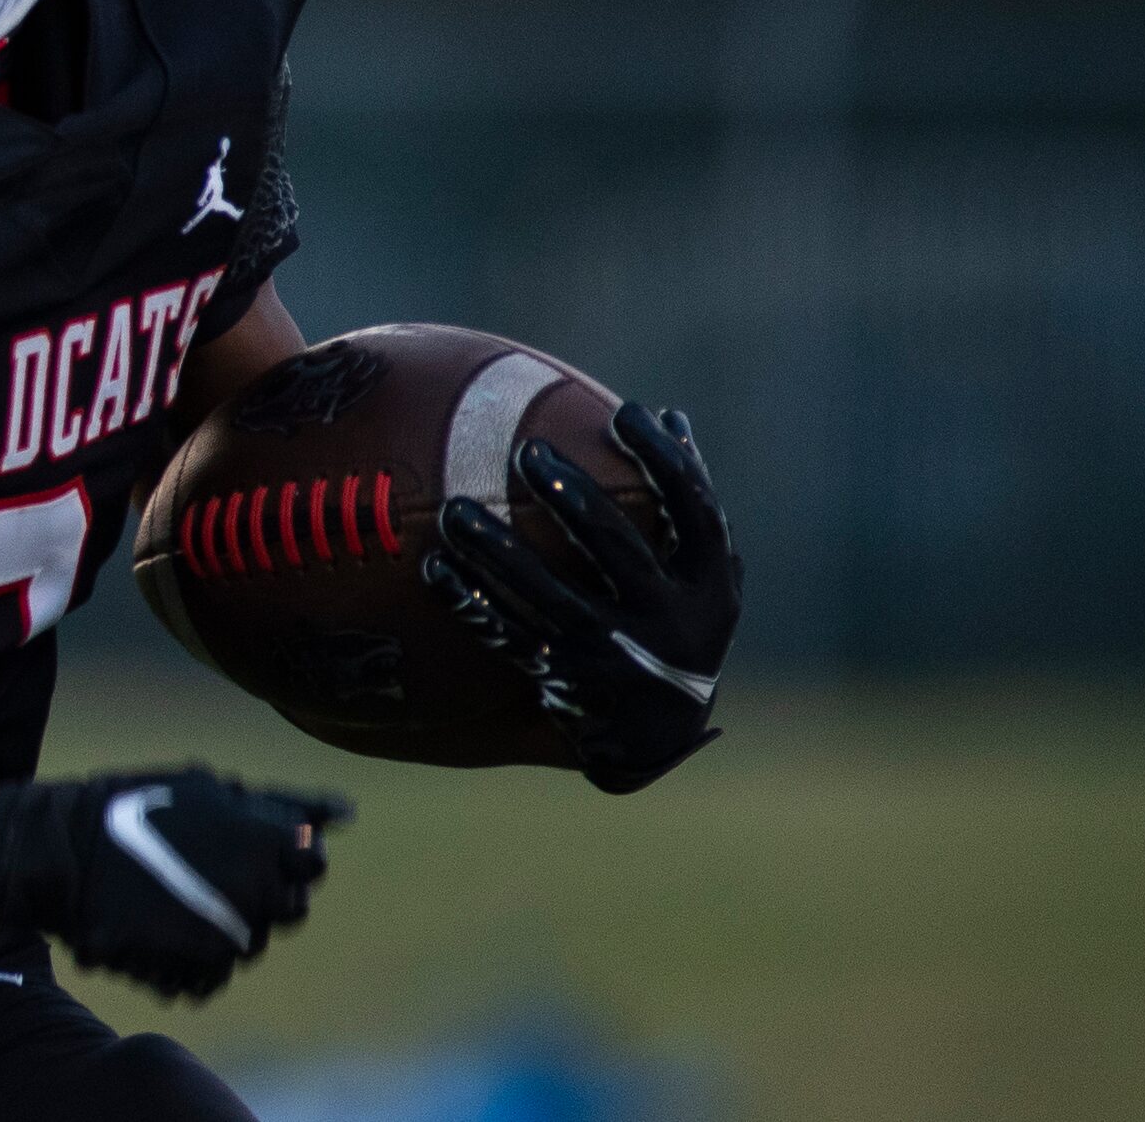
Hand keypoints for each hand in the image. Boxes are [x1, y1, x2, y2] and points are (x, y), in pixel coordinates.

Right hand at [0, 768, 348, 998]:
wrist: (66, 854)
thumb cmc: (139, 808)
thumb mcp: (209, 789)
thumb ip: (282, 804)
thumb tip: (346, 813)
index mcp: (268, 843)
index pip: (312, 865)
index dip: (286, 858)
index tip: (252, 850)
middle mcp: (259, 892)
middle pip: (287, 909)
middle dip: (258, 892)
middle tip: (210, 871)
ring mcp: (230, 935)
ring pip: (252, 941)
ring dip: (224, 921)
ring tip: (178, 894)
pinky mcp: (198, 968)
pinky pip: (218, 972)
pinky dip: (196, 955)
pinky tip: (165, 926)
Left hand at [426, 402, 743, 793]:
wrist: (656, 732)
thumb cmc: (676, 619)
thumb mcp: (703, 573)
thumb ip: (686, 501)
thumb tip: (670, 415)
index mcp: (709, 585)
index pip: (697, 510)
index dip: (666, 459)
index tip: (629, 412)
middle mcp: (668, 621)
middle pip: (617, 548)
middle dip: (571, 499)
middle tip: (527, 452)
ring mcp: (615, 655)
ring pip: (547, 596)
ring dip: (496, 551)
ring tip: (453, 510)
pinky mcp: (566, 680)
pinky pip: (509, 635)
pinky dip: (470, 602)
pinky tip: (434, 567)